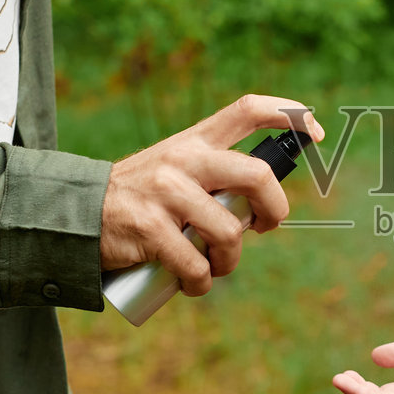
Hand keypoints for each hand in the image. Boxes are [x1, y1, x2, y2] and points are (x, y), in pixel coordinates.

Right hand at [99, 94, 324, 295]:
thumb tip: (262, 208)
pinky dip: (201, 284)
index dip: (290, 114)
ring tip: (213, 265)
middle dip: (275, 210)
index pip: (248, 109)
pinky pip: (196, 266)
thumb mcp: (175, 168)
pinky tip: (192, 284)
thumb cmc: (140, 197)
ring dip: (230, 261)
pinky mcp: (150, 228)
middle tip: (266, 227)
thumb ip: (214, 175)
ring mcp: (166, 193)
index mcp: (195, 140)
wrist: (77, 214)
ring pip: (230, 232)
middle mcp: (184, 160)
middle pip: (257, 175)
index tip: (316, 129)